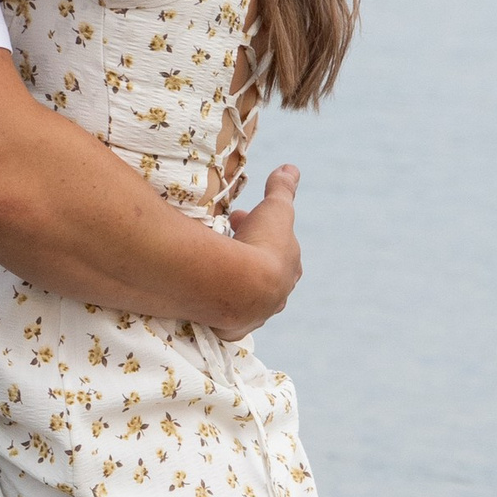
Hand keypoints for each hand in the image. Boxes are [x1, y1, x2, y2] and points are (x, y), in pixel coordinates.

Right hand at [219, 163, 302, 330]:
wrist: (241, 287)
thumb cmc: (260, 244)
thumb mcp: (275, 209)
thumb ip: (282, 189)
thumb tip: (291, 168)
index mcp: (289, 268)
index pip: (280, 248)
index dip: (262, 231)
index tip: (241, 217)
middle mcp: (276, 296)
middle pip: (263, 274)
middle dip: (247, 254)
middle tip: (225, 236)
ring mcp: (255, 314)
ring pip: (246, 296)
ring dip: (233, 280)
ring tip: (212, 265)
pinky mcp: (232, 328)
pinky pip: (225, 316)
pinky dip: (217, 305)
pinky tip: (206, 297)